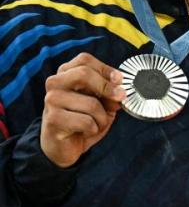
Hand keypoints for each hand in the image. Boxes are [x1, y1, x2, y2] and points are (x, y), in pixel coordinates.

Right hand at [40, 53, 124, 167]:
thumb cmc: (82, 120)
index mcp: (66, 73)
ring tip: (97, 123)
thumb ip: (109, 94)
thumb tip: (120, 92)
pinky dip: (94, 128)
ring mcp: (51, 100)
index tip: (119, 80)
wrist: (62, 146)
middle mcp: (55, 83)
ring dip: (103, 117)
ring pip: (91, 103)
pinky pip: (86, 121)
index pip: (84, 60)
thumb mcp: (101, 103)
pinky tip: (86, 131)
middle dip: (107, 88)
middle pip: (84, 74)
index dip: (105, 69)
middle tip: (119, 98)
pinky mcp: (52, 119)